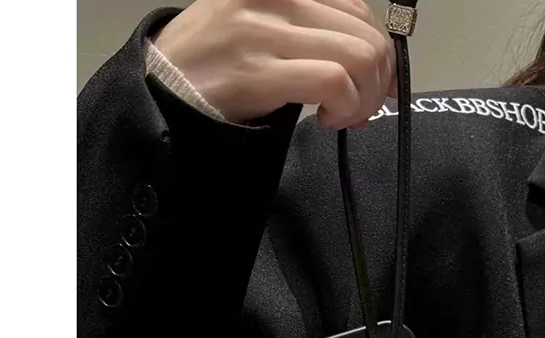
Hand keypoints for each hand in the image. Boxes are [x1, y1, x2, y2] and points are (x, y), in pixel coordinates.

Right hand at [154, 0, 395, 126]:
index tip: (376, 86)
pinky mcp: (258, 70)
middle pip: (367, 36)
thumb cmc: (218, 61)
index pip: (359, 9)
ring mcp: (265, 31)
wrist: (163, 87)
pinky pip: (333, 81)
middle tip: (358, 109)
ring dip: (364, 99)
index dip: (381, 53)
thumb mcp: (269, 26)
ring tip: (341, 116)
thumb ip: (319, 33)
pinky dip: (345, 107)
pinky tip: (328, 120)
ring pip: (359, 57)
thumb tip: (380, 65)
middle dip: (377, 84)